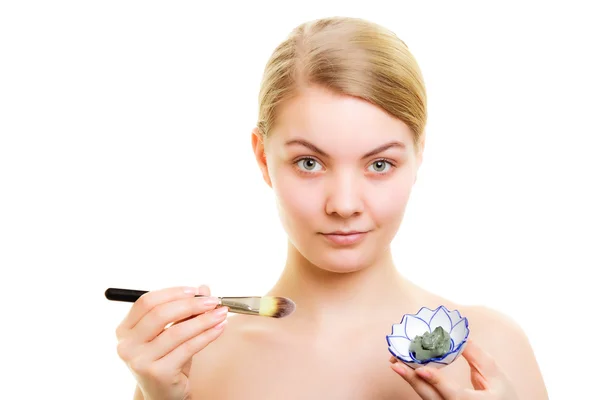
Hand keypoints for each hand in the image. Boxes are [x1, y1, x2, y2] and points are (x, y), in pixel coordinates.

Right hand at [115, 285, 227, 399]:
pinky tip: (219, 328)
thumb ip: (184, 311)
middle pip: (160, 314)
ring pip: (177, 331)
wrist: (163, 394)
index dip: (172, 293)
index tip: (195, 291)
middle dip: (191, 304)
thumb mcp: (171, 332)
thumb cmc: (166, 359)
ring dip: (204, 320)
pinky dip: (207, 335)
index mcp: (125, 329)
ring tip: (221, 313)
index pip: (147, 302)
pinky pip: (187, 348)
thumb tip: (204, 289)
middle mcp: (127, 345)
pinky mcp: (158, 373)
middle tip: (212, 301)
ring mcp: (140, 361)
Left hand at [390, 339, 518, 399]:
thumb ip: (477, 356)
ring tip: (396, 362)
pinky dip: (417, 382)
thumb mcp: (496, 376)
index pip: (454, 395)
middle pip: (432, 398)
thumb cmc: (502, 395)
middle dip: (412, 380)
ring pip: (426, 398)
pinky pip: (427, 396)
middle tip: (396, 363)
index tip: (421, 370)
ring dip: (410, 380)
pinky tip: (406, 369)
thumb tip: (457, 335)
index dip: (437, 382)